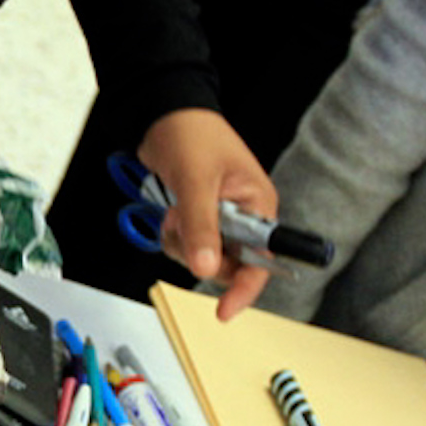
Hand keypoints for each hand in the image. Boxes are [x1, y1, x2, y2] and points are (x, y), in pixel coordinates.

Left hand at [136, 109, 276, 319]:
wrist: (163, 114)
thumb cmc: (192, 134)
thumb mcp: (196, 181)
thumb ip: (201, 227)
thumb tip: (206, 268)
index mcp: (259, 205)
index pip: (262, 259)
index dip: (245, 288)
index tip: (225, 310)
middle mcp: (245, 216)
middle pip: (229, 265)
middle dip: (201, 253)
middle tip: (184, 226)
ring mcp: (220, 220)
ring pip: (203, 258)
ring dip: (182, 243)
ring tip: (175, 212)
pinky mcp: (199, 219)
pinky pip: (187, 247)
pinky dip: (174, 237)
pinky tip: (171, 212)